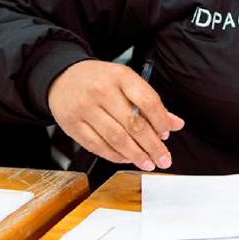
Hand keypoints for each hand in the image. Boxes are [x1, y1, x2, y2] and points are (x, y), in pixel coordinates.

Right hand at [47, 60, 184, 171]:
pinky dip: (115, 155)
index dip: (161, 122)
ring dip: (136, 155)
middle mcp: (102, 91)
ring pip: (116, 138)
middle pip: (134, 124)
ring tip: (148, 163)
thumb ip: (150, 103)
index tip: (166, 135)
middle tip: (163, 159)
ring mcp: (85, 108)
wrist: (62, 77)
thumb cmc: (100, 81)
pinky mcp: (72, 125)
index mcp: (121, 76)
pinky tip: (126, 158)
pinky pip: (97, 146)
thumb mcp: (126, 82)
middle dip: (152, 146)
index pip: (148, 101)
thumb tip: (176, 124)